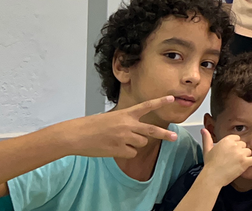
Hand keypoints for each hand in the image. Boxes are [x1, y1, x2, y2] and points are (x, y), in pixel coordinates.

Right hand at [61, 96, 178, 158]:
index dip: (159, 102)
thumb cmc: (91, 126)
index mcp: (125, 114)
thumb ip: (126, 122)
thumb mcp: (111, 117)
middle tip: (175, 137)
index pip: (146, 106)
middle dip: (165, 134)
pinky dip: (126, 153)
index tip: (171, 98)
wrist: (77, 135)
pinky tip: (114, 148)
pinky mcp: (120, 150)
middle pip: (151, 130)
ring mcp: (124, 138)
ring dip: (135, 143)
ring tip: (120, 141)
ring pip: (141, 143)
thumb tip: (137, 132)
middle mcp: (128, 125)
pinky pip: (131, 153)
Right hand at [200, 129, 251, 186]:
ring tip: (235, 164)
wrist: (212, 177)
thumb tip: (203, 130)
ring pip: (248, 152)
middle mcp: (235, 145)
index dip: (235, 146)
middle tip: (231, 160)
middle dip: (240, 152)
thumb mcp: (207, 149)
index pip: (237, 139)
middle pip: (243, 145)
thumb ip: (207, 138)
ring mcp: (241, 154)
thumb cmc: (210, 165)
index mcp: (227, 140)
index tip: (230, 152)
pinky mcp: (245, 162)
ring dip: (245, 157)